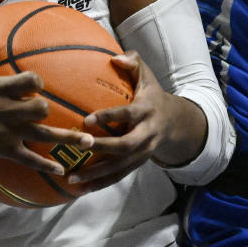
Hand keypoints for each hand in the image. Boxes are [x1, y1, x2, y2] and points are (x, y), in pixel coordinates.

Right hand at [0, 16, 93, 174]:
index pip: (31, 81)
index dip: (38, 83)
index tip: (37, 85)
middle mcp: (6, 111)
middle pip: (41, 109)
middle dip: (48, 110)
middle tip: (53, 112)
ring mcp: (6, 133)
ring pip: (43, 136)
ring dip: (69, 140)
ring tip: (90, 143)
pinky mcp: (3, 151)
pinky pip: (30, 160)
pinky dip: (47, 166)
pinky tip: (61, 171)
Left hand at [67, 51, 179, 191]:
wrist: (175, 123)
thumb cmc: (151, 94)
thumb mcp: (147, 76)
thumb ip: (133, 63)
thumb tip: (116, 58)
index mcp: (147, 111)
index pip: (128, 114)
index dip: (109, 117)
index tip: (87, 119)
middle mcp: (147, 134)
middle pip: (125, 145)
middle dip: (103, 147)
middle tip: (80, 146)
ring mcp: (143, 153)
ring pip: (120, 167)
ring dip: (96, 175)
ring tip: (72, 177)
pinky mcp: (136, 165)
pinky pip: (118, 177)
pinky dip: (99, 184)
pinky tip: (79, 189)